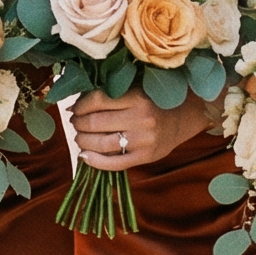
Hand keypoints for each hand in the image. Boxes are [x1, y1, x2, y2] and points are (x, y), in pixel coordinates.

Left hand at [68, 88, 209, 170]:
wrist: (182, 118)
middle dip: (78, 124)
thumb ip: (108, 96)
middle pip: (95, 123)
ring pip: (101, 144)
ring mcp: (144, 140)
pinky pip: (113, 163)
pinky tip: (85, 156)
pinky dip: (94, 161)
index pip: (96, 101)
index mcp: (137, 97)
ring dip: (82, 141)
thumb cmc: (151, 102)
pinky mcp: (146, 157)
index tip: (75, 108)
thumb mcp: (134, 91)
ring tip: (80, 137)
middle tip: (76, 123)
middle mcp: (141, 118)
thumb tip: (73, 107)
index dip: (79, 106)